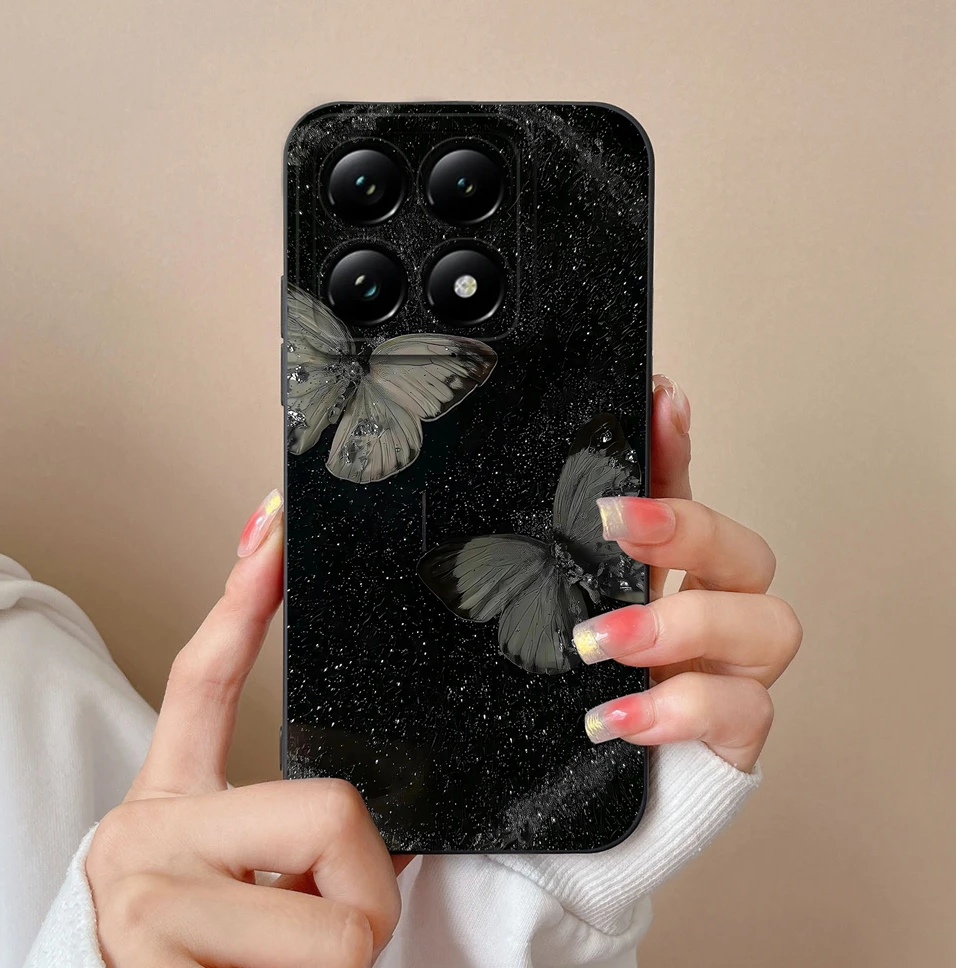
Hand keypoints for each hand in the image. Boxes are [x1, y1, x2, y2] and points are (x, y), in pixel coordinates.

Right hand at [86, 491, 401, 967]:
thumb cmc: (211, 966)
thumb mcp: (249, 890)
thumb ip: (304, 843)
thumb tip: (402, 831)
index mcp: (169, 805)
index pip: (203, 680)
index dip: (243, 600)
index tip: (272, 526)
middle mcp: (143, 838)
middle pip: (334, 809)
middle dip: (366, 888)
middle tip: (328, 933)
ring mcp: (144, 898)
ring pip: (341, 919)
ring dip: (347, 959)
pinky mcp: (152, 958)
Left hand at [575, 376, 801, 771]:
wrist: (594, 785)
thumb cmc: (584, 689)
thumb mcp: (564, 613)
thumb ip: (570, 559)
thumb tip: (543, 490)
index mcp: (673, 574)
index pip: (684, 493)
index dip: (678, 446)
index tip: (661, 398)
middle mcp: (719, 609)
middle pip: (746, 550)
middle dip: (688, 530)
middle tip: (612, 522)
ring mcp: (737, 670)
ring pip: (769, 623)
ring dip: (682, 624)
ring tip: (601, 641)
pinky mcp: (739, 731)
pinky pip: (741, 712)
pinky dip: (677, 709)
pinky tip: (615, 717)